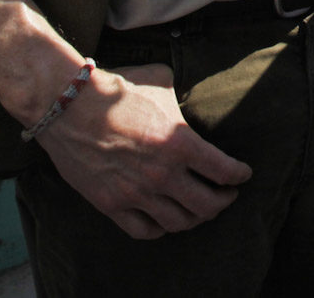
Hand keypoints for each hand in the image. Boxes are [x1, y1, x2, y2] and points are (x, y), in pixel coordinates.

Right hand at [36, 62, 251, 239]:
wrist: (70, 105)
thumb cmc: (119, 89)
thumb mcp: (162, 83)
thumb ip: (181, 98)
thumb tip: (189, 98)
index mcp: (180, 143)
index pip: (224, 170)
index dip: (239, 175)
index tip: (243, 175)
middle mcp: (163, 174)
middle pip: (207, 205)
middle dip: (223, 202)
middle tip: (227, 195)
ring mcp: (136, 193)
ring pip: (178, 222)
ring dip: (195, 218)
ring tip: (199, 210)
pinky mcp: (111, 204)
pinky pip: (144, 230)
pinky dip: (161, 229)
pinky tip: (166, 221)